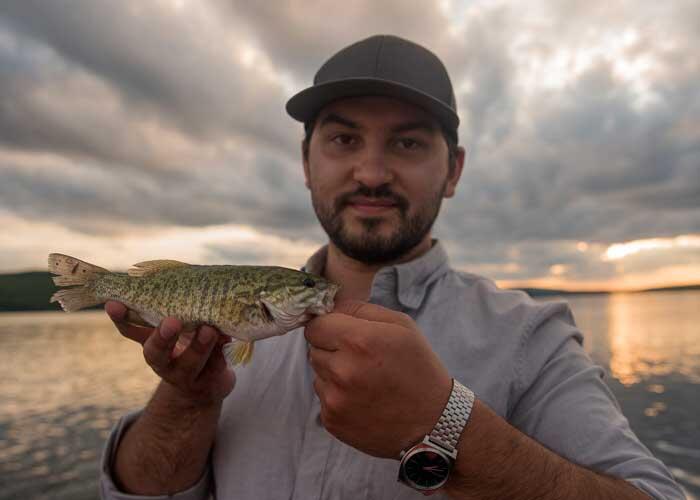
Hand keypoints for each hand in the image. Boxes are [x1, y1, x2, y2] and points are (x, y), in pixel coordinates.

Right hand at [105, 301, 234, 404]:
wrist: (206, 386)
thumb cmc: (188, 345)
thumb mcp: (177, 329)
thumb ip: (175, 309)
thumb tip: (176, 280)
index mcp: (151, 345)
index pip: (130, 331)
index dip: (121, 318)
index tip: (113, 303)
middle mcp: (164, 363)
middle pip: (156, 353)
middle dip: (163, 337)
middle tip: (172, 321)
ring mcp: (187, 376)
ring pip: (190, 363)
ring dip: (199, 346)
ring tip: (209, 330)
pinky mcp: (210, 382)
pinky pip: (216, 366)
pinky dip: (222, 352)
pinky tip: (228, 338)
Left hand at [304, 300, 451, 458]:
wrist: (432, 423)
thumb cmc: (418, 369)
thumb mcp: (401, 326)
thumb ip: (361, 310)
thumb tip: (329, 306)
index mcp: (359, 341)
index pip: (316, 325)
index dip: (329, 326)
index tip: (342, 332)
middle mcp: (342, 370)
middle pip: (314, 348)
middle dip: (332, 349)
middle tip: (361, 358)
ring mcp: (335, 399)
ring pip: (317, 372)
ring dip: (334, 372)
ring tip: (365, 380)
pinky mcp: (332, 420)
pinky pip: (323, 397)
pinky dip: (337, 395)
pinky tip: (363, 399)